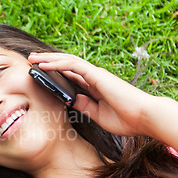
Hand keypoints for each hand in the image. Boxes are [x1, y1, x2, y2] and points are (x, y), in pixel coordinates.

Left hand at [28, 52, 157, 136]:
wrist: (146, 118)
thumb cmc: (128, 119)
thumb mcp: (99, 115)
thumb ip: (85, 106)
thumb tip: (71, 101)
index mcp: (94, 87)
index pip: (70, 75)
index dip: (55, 72)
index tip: (40, 73)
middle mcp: (94, 77)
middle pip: (66, 65)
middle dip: (48, 62)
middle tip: (31, 61)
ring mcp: (95, 75)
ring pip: (67, 61)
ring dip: (48, 59)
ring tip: (32, 59)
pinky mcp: (97, 75)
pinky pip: (72, 65)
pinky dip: (57, 64)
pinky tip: (43, 64)